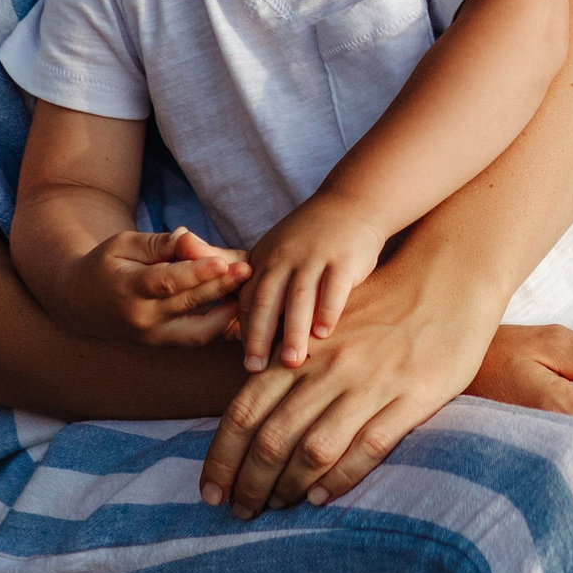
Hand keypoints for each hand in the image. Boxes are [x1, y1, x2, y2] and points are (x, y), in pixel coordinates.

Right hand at [76, 226, 247, 345]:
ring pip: (198, 331)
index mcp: (127, 289)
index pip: (166, 282)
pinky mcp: (163, 345)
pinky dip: (221, 325)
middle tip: (247, 269)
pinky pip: (198, 338)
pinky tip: (239, 306)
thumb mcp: (123, 244)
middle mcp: (141, 318)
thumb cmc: (106, 265)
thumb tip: (188, 237)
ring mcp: (153, 337)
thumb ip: (156, 243)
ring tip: (249, 291)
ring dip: (227, 314)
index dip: (196, 273)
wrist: (81, 303)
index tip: (224, 262)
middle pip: (187, 304)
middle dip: (220, 287)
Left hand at [200, 243, 498, 515]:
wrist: (449, 278)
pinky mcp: (411, 398)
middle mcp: (328, 368)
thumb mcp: (324, 324)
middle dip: (248, 483)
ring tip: (276, 508)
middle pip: (271, 438)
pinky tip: (320, 498)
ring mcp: (369, 384)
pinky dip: (338, 480)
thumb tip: (250, 405)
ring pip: (313, 449)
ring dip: (287, 487)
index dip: (222, 457)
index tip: (209, 490)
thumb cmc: (381, 303)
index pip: (244, 411)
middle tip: (239, 511)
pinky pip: (367, 448)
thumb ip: (288, 361)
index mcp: (301, 351)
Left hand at [236, 194, 389, 371]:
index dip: (244, 330)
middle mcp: (284, 257)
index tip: (245, 360)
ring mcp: (314, 256)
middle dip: (259, 336)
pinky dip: (328, 311)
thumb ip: (244, 275)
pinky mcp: (343, 258)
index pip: (247, 299)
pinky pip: (333, 288)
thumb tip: (222, 314)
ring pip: (299, 298)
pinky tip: (325, 334)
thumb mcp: (272, 249)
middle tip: (255, 368)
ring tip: (291, 362)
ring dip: (293, 331)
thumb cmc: (308, 237)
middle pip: (266, 300)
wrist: (351, 204)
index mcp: (264, 259)